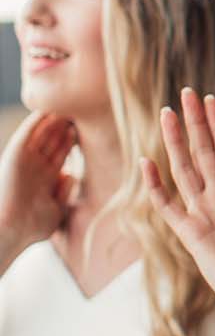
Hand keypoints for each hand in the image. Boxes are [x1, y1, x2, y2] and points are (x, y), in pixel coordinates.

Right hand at [0, 110, 75, 253]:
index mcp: (44, 179)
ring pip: (42, 134)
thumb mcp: (55, 209)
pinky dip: (36, 122)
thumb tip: (70, 173)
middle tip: (78, 111)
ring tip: (66, 105)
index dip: (71, 141)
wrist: (9, 230)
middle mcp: (35, 167)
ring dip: (53, 120)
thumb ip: (63, 190)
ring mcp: (26, 161)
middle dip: (65, 127)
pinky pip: (27, 134)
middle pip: (53, 141)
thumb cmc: (31, 227)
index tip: (84, 130)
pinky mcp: (15, 155)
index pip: (60, 154)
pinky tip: (47, 110)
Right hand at [143, 89, 214, 315]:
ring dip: (175, 142)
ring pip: (184, 169)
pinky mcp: (190, 232)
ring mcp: (202, 212)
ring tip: (167, 113)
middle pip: (203, 152)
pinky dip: (156, 185)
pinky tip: (147, 162)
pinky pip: (167, 205)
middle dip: (195, 123)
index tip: (211, 100)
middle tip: (186, 94)